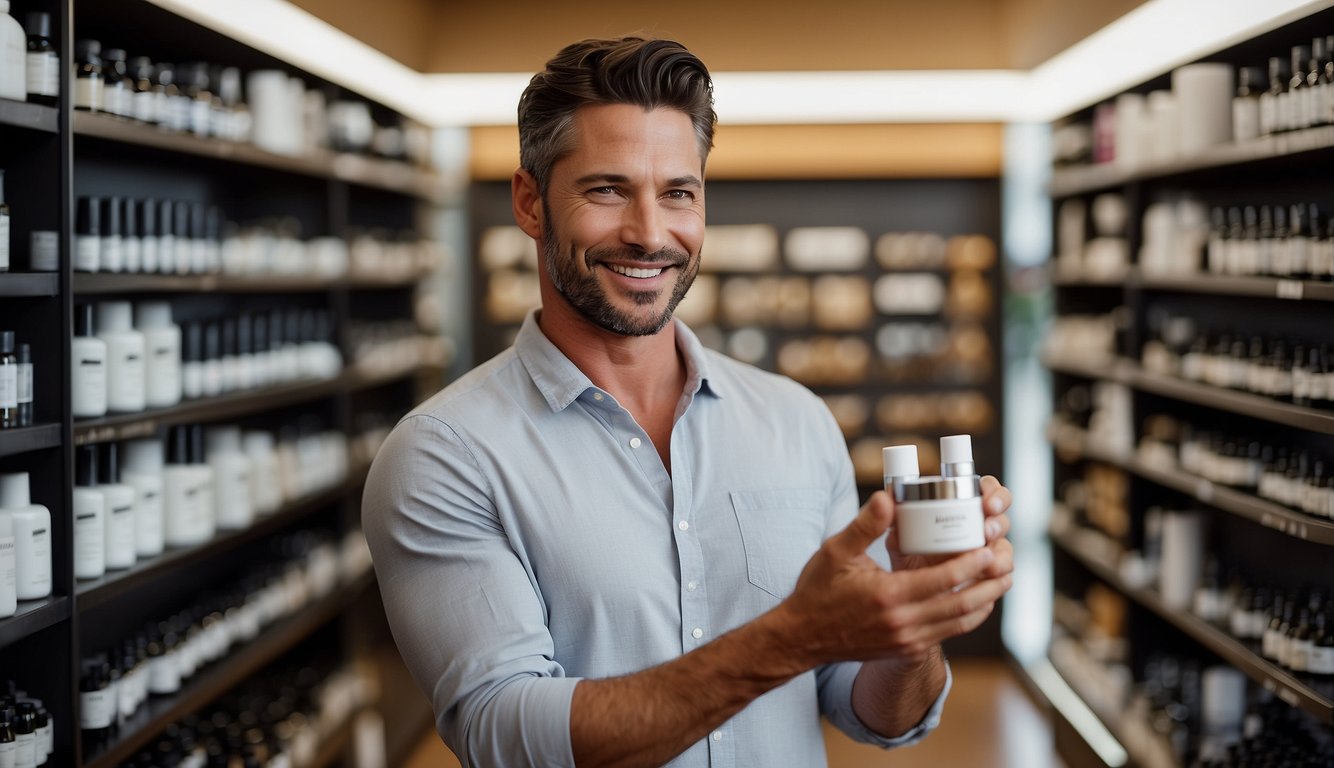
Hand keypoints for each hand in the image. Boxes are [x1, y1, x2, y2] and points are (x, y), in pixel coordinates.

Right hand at [773, 491, 1011, 672]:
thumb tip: (888, 496)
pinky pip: (948, 634)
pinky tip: (976, 601)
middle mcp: (903, 622)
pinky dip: (968, 617)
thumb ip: (865, 524)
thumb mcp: (836, 551)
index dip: (972, 563)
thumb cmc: (818, 590)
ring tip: (1003, 581)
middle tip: (1007, 562)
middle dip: (990, 582)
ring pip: (960, 623)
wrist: (802, 636)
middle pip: (962, 604)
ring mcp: (907, 640)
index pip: (943, 579)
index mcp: (888, 595)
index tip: (990, 546)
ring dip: (986, 601)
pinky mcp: (906, 649)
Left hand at [887, 475, 1013, 581]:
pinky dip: (1000, 576)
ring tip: (988, 560)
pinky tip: (992, 578)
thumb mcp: (896, 536)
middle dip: (999, 523)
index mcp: (962, 508)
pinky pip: (1003, 576)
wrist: (908, 596)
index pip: (987, 490)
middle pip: (1002, 518)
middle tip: (987, 530)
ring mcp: (988, 553)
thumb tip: (885, 498)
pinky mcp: (989, 578)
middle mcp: (980, 528)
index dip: (993, 492)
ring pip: (1006, 548)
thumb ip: (890, 519)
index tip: (986, 501)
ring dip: (1002, 553)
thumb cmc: (905, 556)